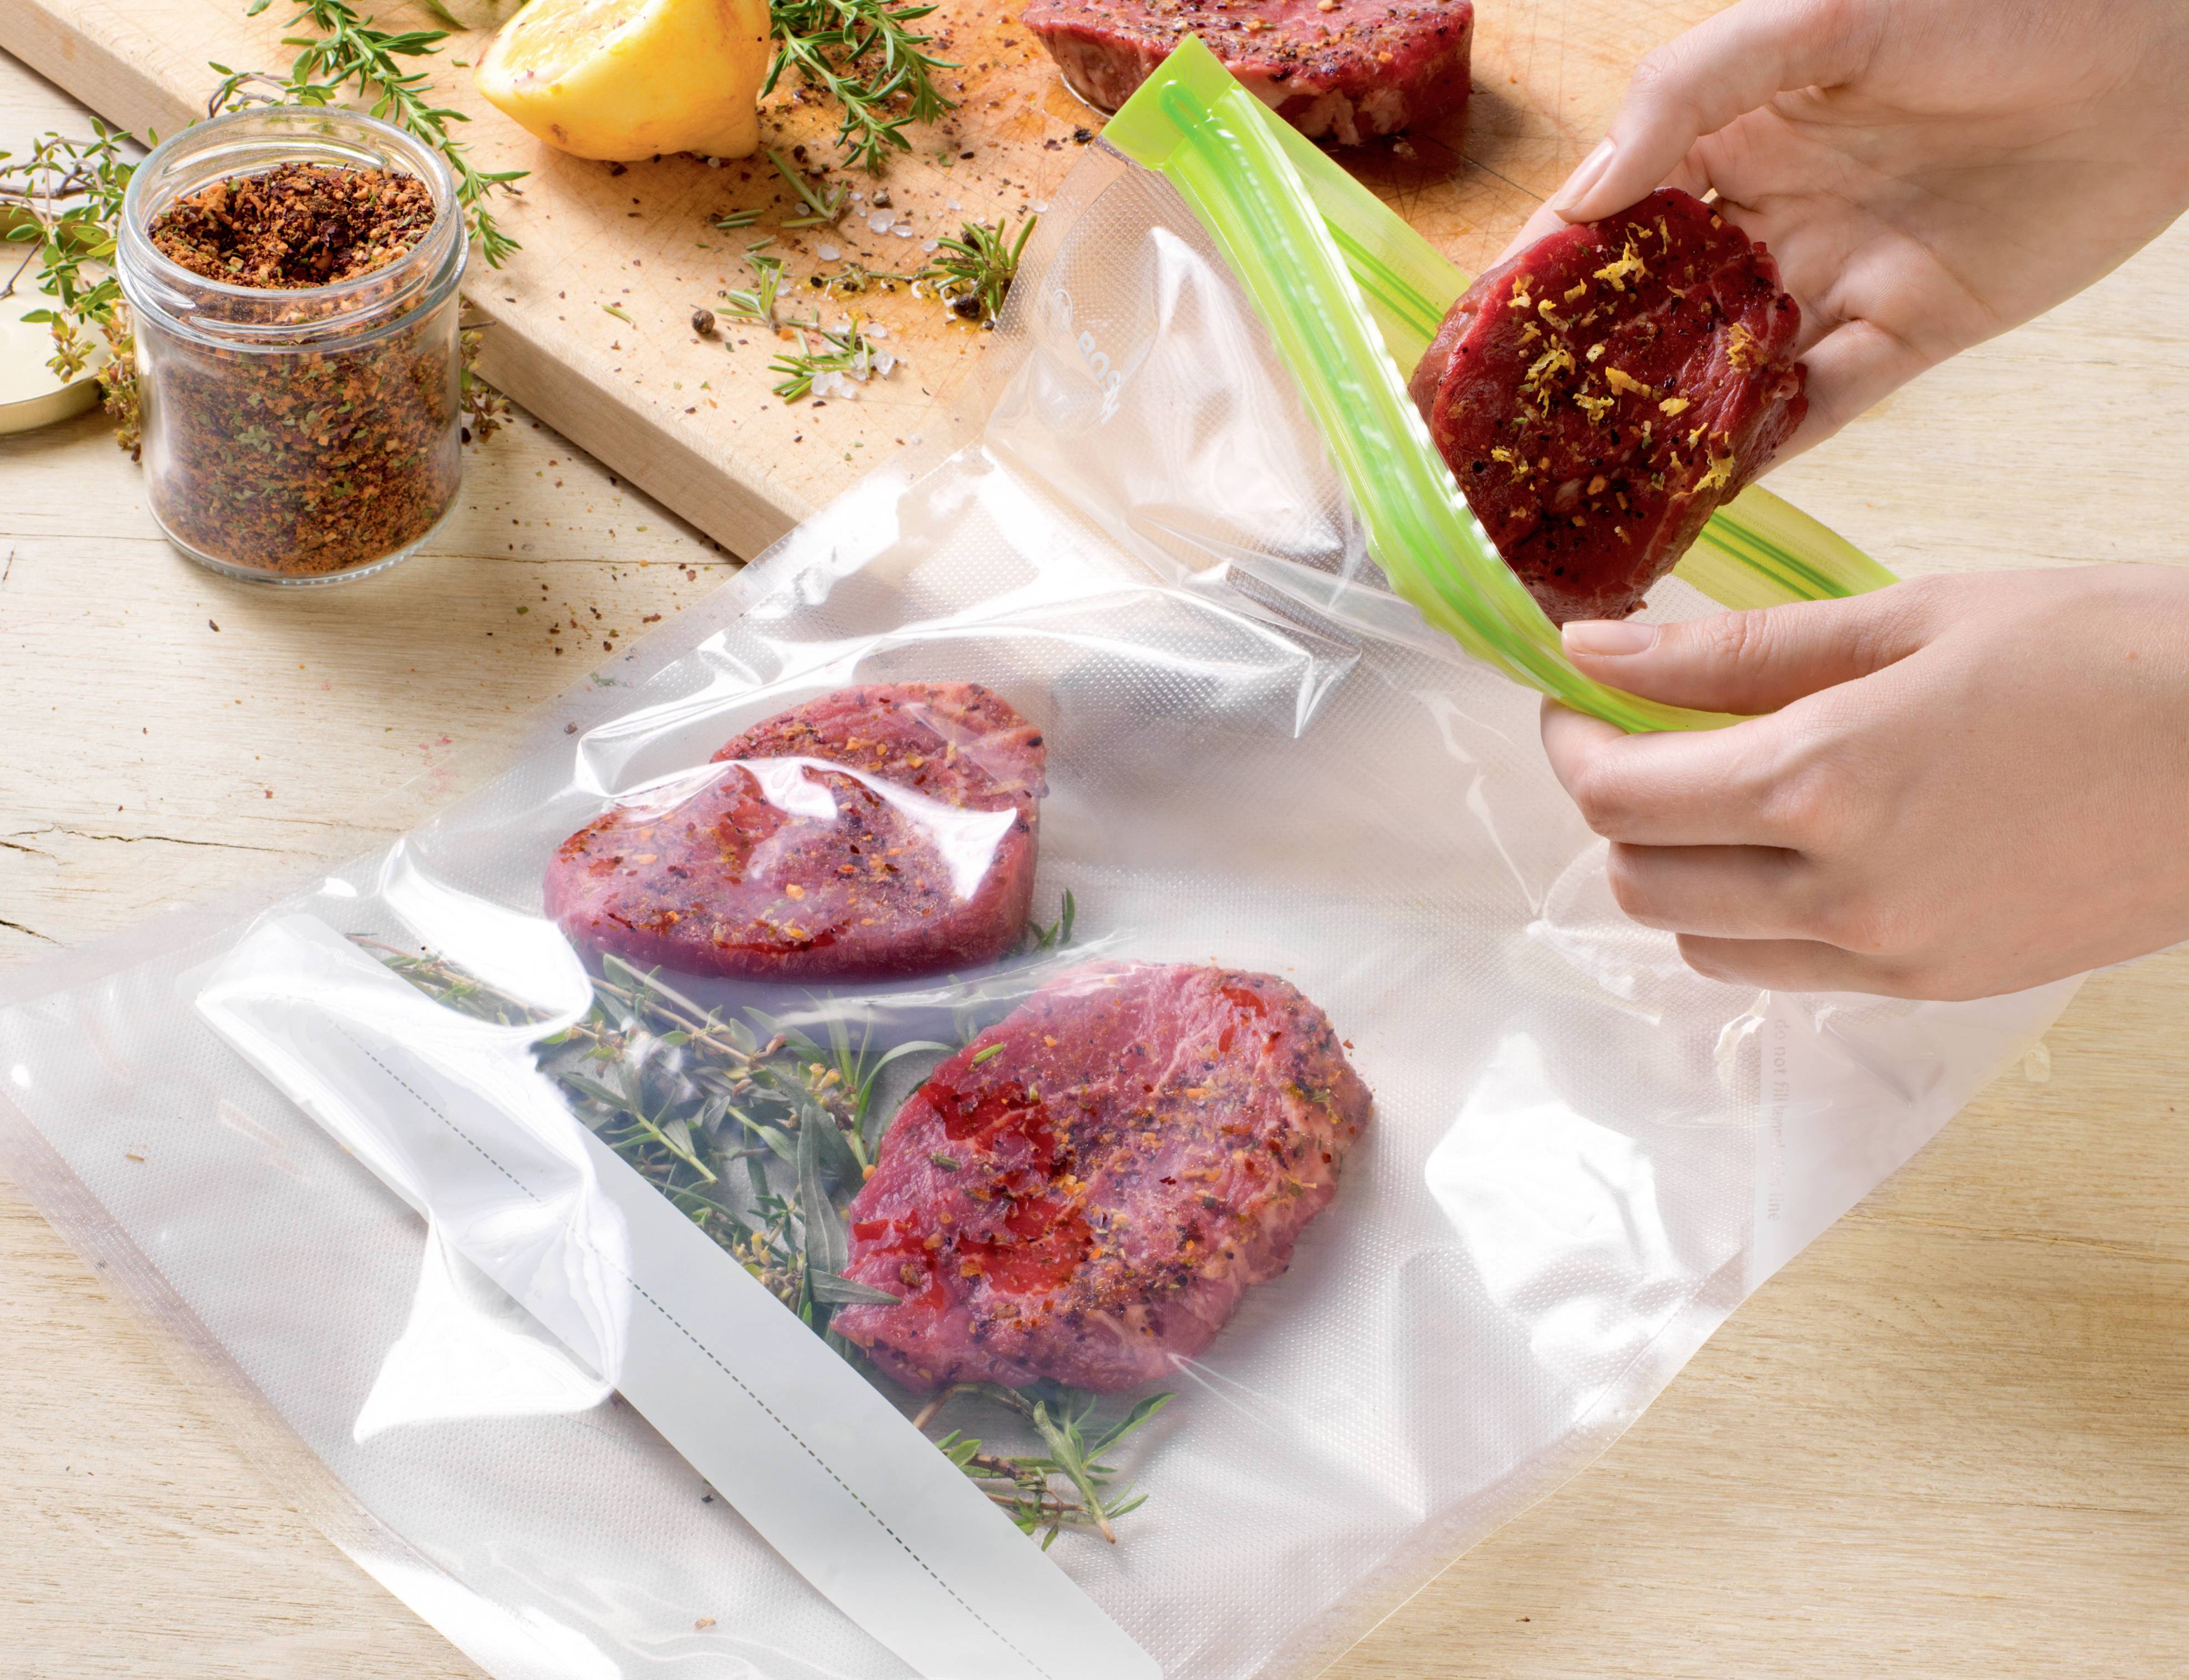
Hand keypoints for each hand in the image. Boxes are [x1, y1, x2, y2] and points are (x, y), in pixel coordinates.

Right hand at [1503, 0, 2188, 456]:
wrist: (2162, 47)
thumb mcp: (1822, 16)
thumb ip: (1689, 95)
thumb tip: (1582, 201)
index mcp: (1727, 134)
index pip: (1600, 221)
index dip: (1527, 285)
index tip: (1462, 352)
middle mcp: (1764, 216)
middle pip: (1642, 313)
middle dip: (1571, 381)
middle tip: (1497, 456)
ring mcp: (1829, 281)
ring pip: (1713, 373)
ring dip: (1647, 433)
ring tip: (1569, 498)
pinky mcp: (1902, 335)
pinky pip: (1812, 409)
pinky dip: (1751, 455)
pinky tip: (1684, 503)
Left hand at [1539, 567, 2188, 999]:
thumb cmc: (2108, 652)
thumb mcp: (1912, 618)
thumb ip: (1733, 651)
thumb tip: (1595, 649)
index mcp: (1824, 782)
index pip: (1619, 797)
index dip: (1570, 743)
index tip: (1571, 695)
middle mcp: (1841, 893)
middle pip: (1640, 883)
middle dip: (1612, 808)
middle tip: (1635, 735)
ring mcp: (1890, 957)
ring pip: (1701, 943)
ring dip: (1678, 869)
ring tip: (1718, 789)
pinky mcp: (1938, 988)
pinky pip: (1789, 970)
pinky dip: (1753, 914)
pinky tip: (1798, 843)